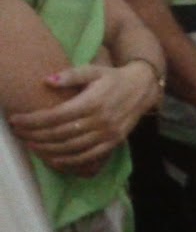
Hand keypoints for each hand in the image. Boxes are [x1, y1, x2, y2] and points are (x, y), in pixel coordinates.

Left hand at [8, 62, 158, 177]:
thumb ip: (71, 75)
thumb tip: (46, 81)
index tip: (16, 121)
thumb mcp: (94, 70)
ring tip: (31, 146)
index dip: (32, 120)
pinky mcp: (113, 142)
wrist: (143, 88)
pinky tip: (53, 159)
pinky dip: (68, 161)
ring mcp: (107, 134)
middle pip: (59, 134)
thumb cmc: (113, 78)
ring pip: (71, 148)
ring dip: (47, 150)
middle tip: (19, 134)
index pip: (55, 115)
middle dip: (35, 136)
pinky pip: (87, 157)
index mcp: (92, 101)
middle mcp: (99, 120)